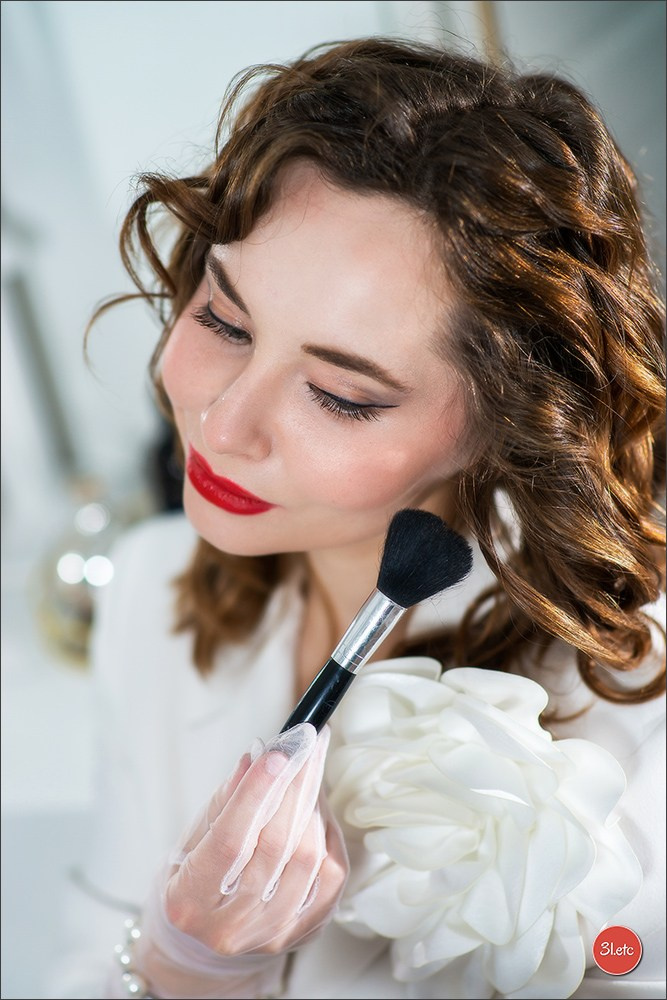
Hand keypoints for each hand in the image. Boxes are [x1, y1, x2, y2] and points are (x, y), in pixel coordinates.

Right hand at [165, 724, 346, 954]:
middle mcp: (230, 926)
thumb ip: (227, 798)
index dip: (256, 793)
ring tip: (307, 770)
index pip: (229, 841)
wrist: (205, 930)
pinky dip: (327, 833)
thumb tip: (259, 756)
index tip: (277, 753)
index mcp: (188, 901)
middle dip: (295, 786)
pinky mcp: (303, 931)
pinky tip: (315, 808)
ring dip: (312, 805)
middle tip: (306, 744)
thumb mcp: (195, 833)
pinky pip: (330, 873)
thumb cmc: (197, 871)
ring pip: (308, 858)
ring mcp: (271, 934)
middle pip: (276, 847)